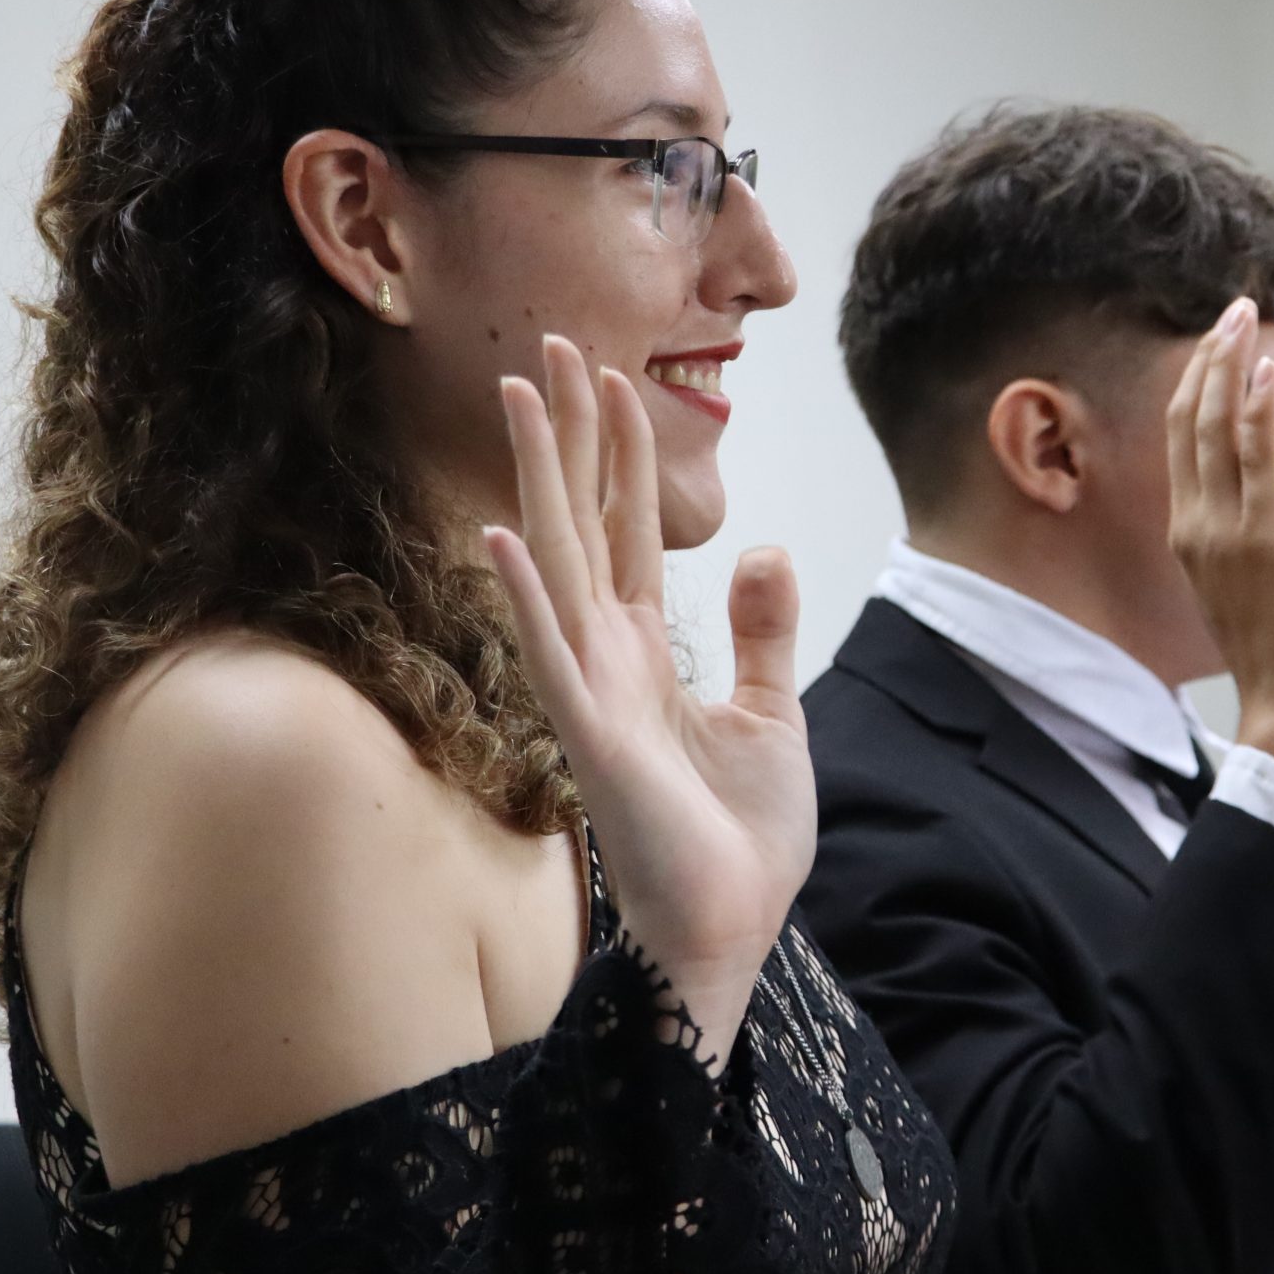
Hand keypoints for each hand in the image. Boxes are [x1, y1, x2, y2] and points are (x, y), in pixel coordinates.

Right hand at [483, 336, 812, 1060]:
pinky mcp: (592, 741)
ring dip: (539, 478)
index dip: (622, 452)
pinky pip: (552, 655)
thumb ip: (763, 633)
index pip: (629, 529)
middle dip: (570, 434)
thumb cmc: (740, 839)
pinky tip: (500, 533)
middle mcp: (608, 658)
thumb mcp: (774, 716)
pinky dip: (527, 596)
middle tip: (551, 344)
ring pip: (558, 563)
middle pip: (583, 521)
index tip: (614, 372)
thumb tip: (766, 548)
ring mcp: (592, 694)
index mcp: (649, 651)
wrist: (731, 929)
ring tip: (521, 396)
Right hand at [1166, 298, 1273, 800]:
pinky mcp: (1270, 534)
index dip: (1196, 388)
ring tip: (1246, 318)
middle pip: (1190, 422)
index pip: (1183, 444)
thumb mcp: (1251, 586)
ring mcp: (1228, 529)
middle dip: (1209, 359)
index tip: (1216, 347)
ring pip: (1218, 427)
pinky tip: (1268, 370)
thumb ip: (1252, 539)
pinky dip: (1259, 407)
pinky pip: (1257, 455)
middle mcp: (1196, 526)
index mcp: (1187, 536)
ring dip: (1231, 364)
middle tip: (1232, 313)